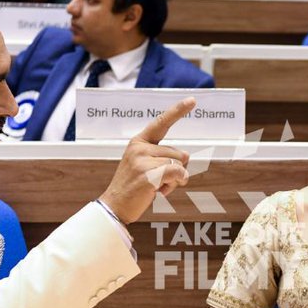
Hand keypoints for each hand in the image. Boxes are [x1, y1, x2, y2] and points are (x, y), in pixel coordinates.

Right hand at [99, 98, 194, 224]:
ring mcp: (142, 160)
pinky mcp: (148, 175)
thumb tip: (186, 156)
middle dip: (175, 170)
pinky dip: (177, 182)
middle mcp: (140, 147)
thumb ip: (164, 156)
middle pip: (178, 153)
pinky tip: (162, 191)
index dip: (178, 110)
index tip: (193, 100)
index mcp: (139, 141)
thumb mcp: (144, 165)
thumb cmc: (134, 187)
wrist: (114, 207)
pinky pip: (177, 173)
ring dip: (174, 180)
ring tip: (156, 187)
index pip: (162, 122)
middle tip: (157, 182)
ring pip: (178, 164)